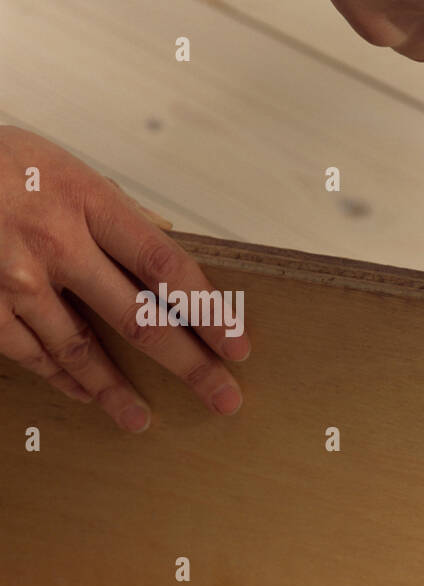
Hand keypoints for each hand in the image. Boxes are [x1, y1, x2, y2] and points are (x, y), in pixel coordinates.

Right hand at [0, 128, 249, 430]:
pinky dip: (61, 377)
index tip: (238, 346)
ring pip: (80, 349)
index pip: (166, 266)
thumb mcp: (65, 168)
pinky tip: (86, 395)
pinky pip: (31, 352)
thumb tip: (168, 250)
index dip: (208, 311)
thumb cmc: (2, 165)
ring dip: (116, 391)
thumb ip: (115, 213)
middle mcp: (55, 241)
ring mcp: (15, 277)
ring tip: (143, 420)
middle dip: (189, 365)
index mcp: (87, 199)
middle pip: (138, 318)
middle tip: (222, 398)